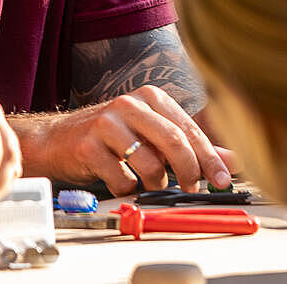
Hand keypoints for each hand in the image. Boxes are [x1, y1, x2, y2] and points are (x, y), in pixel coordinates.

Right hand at [32, 85, 234, 193]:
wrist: (56, 140)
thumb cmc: (109, 138)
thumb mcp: (150, 135)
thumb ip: (189, 146)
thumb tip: (229, 161)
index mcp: (149, 97)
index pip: (189, 129)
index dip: (210, 157)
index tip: (223, 179)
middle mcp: (129, 105)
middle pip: (174, 142)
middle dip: (190, 171)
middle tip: (194, 189)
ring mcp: (107, 124)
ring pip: (150, 164)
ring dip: (157, 184)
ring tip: (149, 183)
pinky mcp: (88, 146)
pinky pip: (123, 180)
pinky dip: (127, 188)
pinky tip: (119, 180)